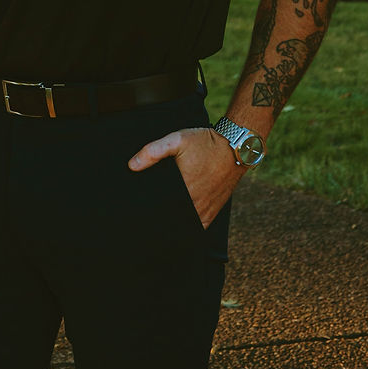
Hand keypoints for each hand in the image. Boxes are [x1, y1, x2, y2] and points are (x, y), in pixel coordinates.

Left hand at [127, 125, 241, 227]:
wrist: (235, 147)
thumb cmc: (205, 143)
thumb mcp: (177, 140)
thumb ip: (153, 151)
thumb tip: (132, 165)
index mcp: (184, 190)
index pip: (162, 212)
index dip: (150, 215)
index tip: (140, 216)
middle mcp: (195, 204)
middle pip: (173, 222)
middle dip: (160, 223)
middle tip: (146, 221)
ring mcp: (206, 210)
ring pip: (187, 226)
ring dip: (175, 227)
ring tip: (160, 228)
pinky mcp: (214, 210)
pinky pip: (200, 227)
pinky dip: (190, 227)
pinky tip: (180, 224)